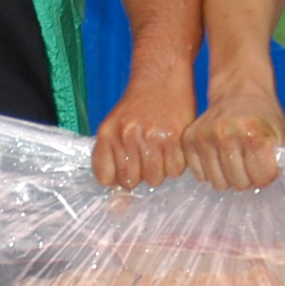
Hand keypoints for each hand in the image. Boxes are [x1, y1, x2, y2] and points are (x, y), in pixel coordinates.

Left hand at [91, 63, 196, 189]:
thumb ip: (113, 162)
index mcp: (107, 134)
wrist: (161, 76)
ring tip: (162, 149)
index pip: (107, 179)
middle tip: (148, 154)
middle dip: (141, 173)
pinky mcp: (174, 138)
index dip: (119, 176)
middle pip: (132, 182)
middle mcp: (126, 136)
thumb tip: (118, 209)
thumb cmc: (138, 106)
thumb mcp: (117, 126)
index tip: (127, 165)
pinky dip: (177, 163)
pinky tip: (174, 147)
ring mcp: (150, 137)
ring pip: (155, 179)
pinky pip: (175, 170)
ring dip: (161, 170)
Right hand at [181, 82, 284, 190]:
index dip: (266, 174)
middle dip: (247, 177)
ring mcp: (204, 137)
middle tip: (248, 160)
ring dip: (228, 176)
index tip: (265, 162)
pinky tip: (219, 156)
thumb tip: (279, 186)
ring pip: (219, 184)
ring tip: (234, 158)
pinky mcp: (189, 140)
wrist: (238, 91)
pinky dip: (212, 171)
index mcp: (252, 133)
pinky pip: (201, 176)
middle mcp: (225, 134)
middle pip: (239, 184)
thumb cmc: (262, 116)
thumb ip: (282, 162)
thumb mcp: (281, 135)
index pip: (262, 179)